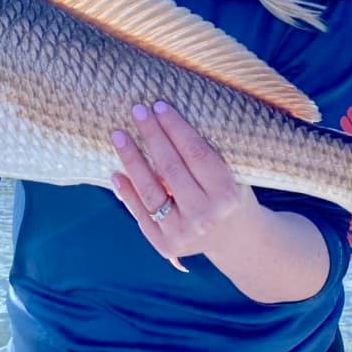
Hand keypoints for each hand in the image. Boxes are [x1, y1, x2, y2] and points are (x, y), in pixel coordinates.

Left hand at [110, 101, 258, 268]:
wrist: (235, 240)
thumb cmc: (230, 194)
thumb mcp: (232, 174)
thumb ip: (204, 155)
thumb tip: (165, 119)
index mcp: (227, 194)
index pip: (195, 153)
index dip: (175, 127)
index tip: (159, 106)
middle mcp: (205, 216)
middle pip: (170, 168)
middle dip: (152, 135)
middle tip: (137, 110)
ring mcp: (183, 233)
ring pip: (150, 191)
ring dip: (131, 160)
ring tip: (119, 135)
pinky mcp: (165, 245)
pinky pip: (140, 214)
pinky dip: (126, 192)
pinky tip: (115, 172)